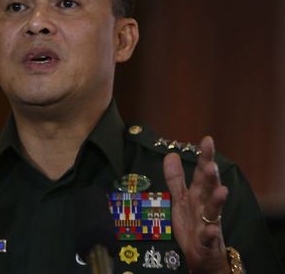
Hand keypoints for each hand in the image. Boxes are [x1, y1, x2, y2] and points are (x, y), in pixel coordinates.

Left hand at [163, 136, 229, 273]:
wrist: (201, 254)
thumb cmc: (192, 223)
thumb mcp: (181, 198)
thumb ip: (176, 178)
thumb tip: (171, 154)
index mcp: (198, 194)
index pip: (202, 172)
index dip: (205, 157)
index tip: (207, 140)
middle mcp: (205, 205)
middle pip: (209, 189)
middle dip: (212, 177)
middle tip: (212, 164)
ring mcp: (207, 223)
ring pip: (213, 210)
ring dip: (217, 201)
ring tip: (222, 190)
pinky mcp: (206, 241)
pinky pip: (209, 237)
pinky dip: (210, 233)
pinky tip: (211, 230)